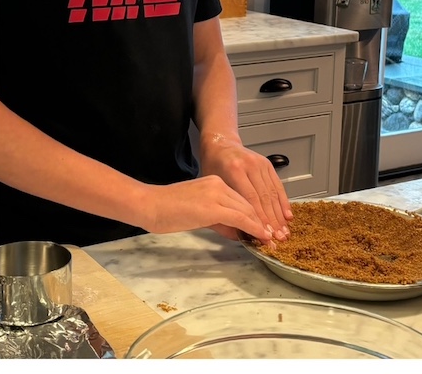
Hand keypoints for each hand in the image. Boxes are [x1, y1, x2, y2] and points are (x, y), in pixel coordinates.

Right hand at [138, 175, 277, 243]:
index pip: (243, 200)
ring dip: (261, 226)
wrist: (149, 205)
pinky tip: (260, 236)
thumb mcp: (198, 214)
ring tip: (269, 240)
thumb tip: (237, 232)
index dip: (256, 215)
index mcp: (216, 182)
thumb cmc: (167, 210)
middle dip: (262, 222)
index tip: (265, 229)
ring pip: (247, 210)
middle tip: (272, 237)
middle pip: (249, 204)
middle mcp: (220, 184)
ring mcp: (217, 193)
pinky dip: (253, 227)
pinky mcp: (213, 206)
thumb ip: (219, 221)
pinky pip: (240, 217)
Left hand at [198, 133, 292, 242]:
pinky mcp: (268, 164)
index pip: (250, 200)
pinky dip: (283, 202)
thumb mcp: (212, 187)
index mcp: (233, 171)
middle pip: (264, 198)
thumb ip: (224, 208)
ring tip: (284, 232)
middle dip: (272, 221)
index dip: (259, 219)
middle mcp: (250, 166)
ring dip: (280, 215)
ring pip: (273, 193)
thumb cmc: (212, 167)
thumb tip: (239, 233)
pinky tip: (287, 215)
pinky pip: (277, 185)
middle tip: (278, 238)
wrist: (221, 144)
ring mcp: (261, 164)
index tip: (264, 235)